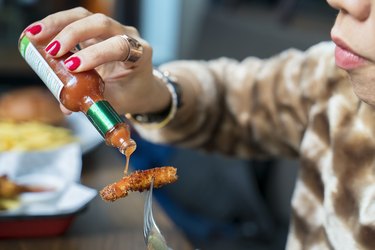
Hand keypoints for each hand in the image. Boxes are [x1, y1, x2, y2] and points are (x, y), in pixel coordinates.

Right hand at [24, 7, 170, 114]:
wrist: (141, 85)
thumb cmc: (132, 93)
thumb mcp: (118, 101)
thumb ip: (94, 102)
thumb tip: (65, 108)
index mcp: (140, 54)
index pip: (119, 46)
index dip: (96, 54)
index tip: (73, 66)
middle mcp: (129, 36)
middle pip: (101, 23)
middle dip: (73, 34)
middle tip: (51, 50)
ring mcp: (113, 29)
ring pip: (85, 16)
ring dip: (58, 23)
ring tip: (34, 35)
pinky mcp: (98, 29)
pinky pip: (76, 20)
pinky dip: (56, 25)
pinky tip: (37, 33)